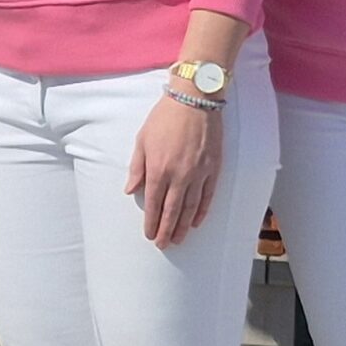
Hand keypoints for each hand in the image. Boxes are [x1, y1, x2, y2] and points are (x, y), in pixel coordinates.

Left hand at [126, 93, 223, 248]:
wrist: (194, 101)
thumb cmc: (164, 118)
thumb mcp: (142, 140)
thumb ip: (137, 168)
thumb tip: (131, 190)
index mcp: (158, 169)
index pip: (153, 203)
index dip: (151, 221)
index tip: (149, 234)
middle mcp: (179, 175)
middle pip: (171, 210)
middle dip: (166, 230)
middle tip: (163, 244)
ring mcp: (199, 173)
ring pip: (190, 207)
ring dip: (183, 226)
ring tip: (178, 239)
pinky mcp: (214, 168)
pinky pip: (208, 196)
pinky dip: (202, 211)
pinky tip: (196, 222)